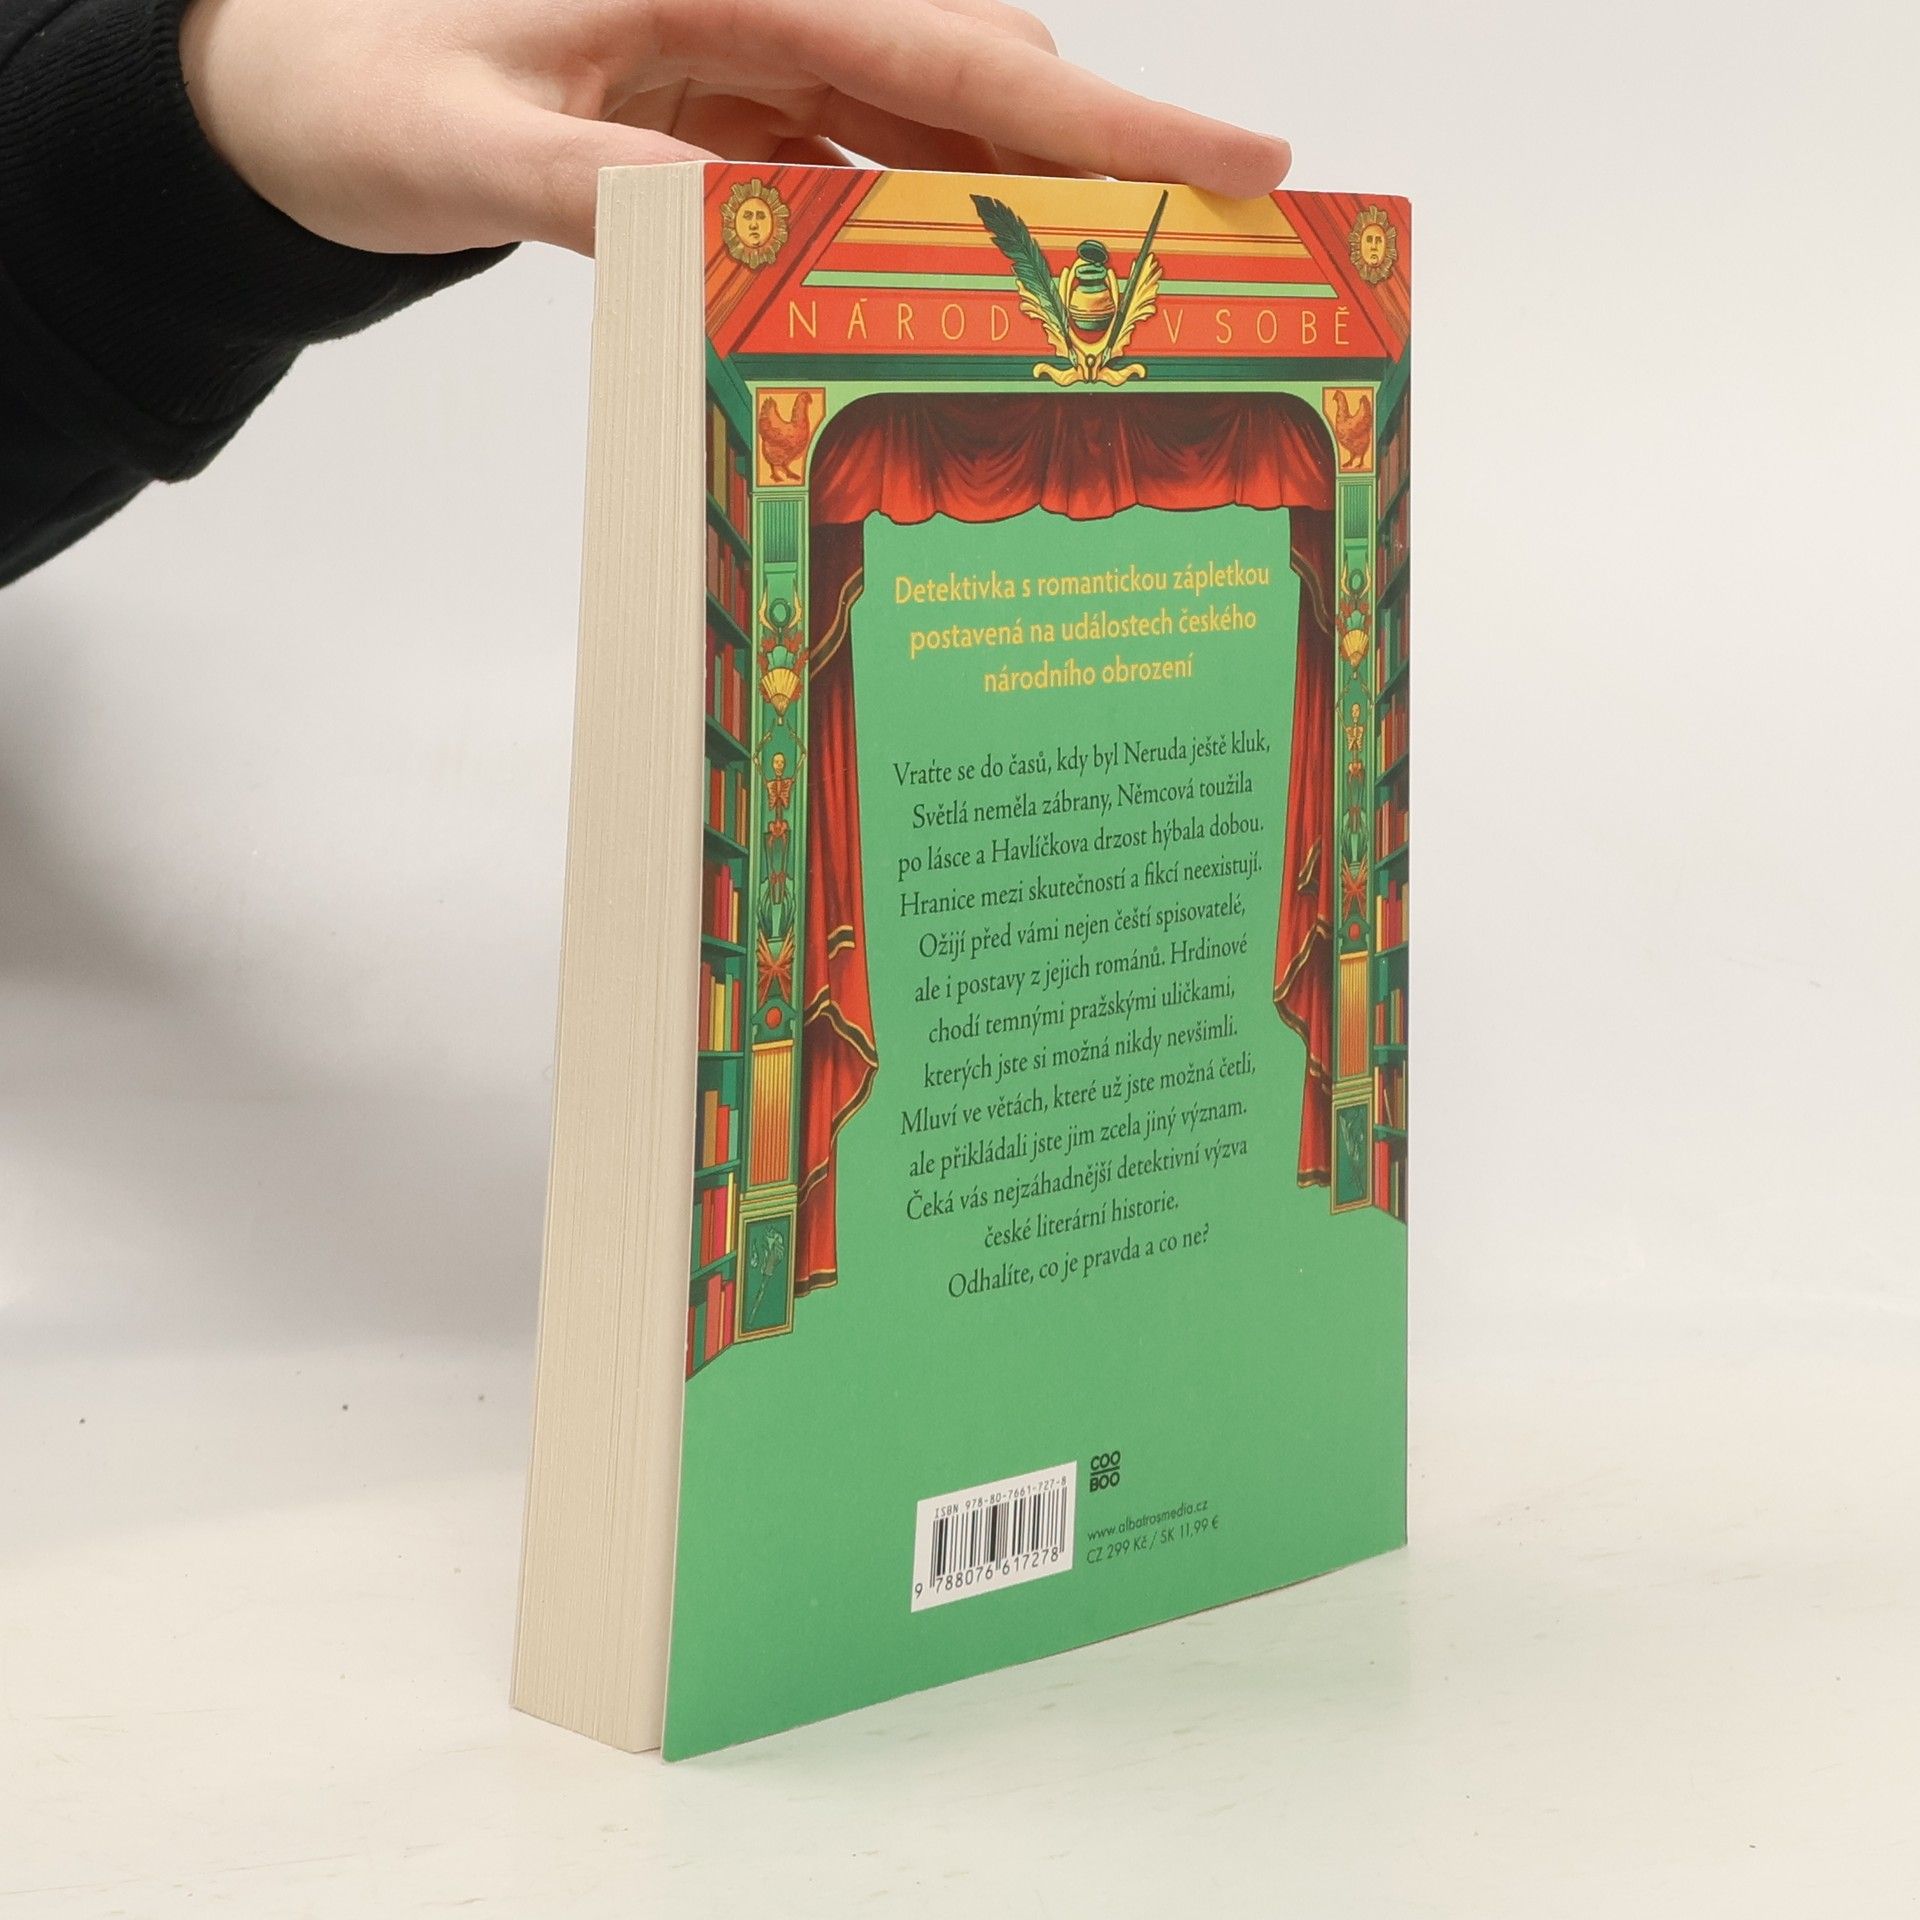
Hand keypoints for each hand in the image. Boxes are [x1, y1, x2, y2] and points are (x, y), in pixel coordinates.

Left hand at [177, 0, 1289, 257]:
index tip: (1239, 159)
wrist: (281, 74)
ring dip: (1011, 214)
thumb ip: (596, 192)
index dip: (1102, 114)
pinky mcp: (720, 117)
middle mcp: (755, 4)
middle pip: (970, 82)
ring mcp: (744, 62)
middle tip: (1204, 272)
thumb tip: (742, 254)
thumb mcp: (458, 143)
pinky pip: (851, 172)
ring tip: (1107, 306)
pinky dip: (911, 236)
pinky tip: (950, 303)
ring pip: (923, 132)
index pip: (950, 47)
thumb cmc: (348, 77)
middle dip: (1094, 172)